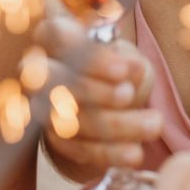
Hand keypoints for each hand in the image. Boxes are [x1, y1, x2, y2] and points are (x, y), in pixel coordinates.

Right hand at [33, 15, 161, 171]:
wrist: (104, 101)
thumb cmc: (112, 66)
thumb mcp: (121, 54)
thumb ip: (125, 59)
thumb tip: (134, 70)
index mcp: (51, 36)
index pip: (58, 38)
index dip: (90, 57)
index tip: (125, 70)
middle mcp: (36, 71)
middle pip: (54, 82)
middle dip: (94, 91)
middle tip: (130, 95)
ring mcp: (41, 107)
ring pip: (69, 119)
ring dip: (114, 125)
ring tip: (153, 124)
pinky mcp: (52, 140)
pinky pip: (77, 149)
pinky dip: (108, 153)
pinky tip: (135, 153)